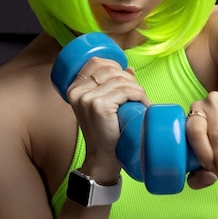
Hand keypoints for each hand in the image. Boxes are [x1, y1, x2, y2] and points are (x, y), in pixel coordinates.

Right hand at [65, 57, 150, 179]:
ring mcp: (87, 98)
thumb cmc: (105, 131)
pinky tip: (143, 102)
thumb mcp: (102, 105)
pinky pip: (125, 91)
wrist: (102, 156)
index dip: (115, 65)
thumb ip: (111, 85)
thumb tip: (128, 68)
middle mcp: (77, 91)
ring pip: (120, 80)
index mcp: (74, 88)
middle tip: (137, 93)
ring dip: (137, 88)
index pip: (95, 62)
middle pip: (110, 70)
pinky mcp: (99, 106)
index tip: (127, 77)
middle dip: (129, 79)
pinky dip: (139, 95)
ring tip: (142, 100)